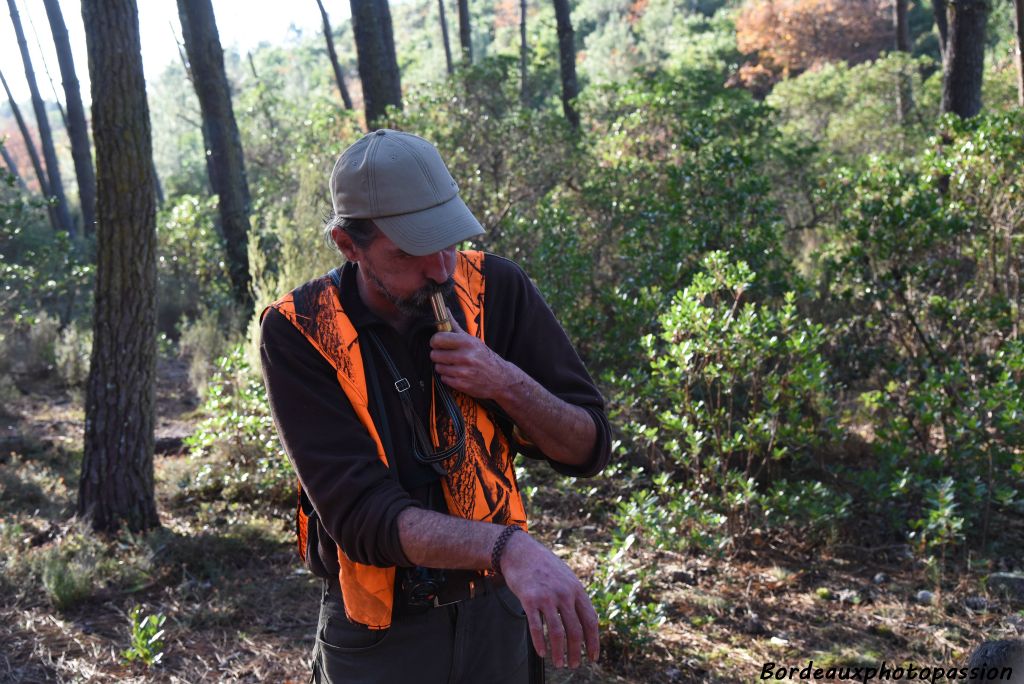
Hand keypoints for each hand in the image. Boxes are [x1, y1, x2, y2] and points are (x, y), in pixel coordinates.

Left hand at [429, 310, 514, 399]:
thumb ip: (455, 326)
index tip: (438, 343)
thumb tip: (444, 310)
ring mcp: (463, 372)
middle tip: (446, 355)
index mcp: (467, 342)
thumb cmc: (485, 357)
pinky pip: (444, 378)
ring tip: (453, 365)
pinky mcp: (462, 384)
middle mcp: (465, 356)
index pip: (438, 339)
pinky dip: (448, 377)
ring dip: (443, 366)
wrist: (500, 378)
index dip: (435, 341)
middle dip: (438, 355)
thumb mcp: (473, 340)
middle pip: (435, 354)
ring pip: (438, 367)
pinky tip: (457, 374)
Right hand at [498, 531, 599, 668]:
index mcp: (577, 589)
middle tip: (574, 665)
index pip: (590, 620)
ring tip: (559, 663)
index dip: (593, 641)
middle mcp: (564, 593)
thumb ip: (576, 596)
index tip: (593, 656)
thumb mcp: (566, 577)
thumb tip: (586, 618)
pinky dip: (540, 643)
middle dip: (576, 652)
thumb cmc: (544, 566)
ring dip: (559, 652)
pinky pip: (536, 626)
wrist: (520, 551)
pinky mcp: (529, 599)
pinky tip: (542, 652)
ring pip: (557, 632)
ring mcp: (547, 596)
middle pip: (575, 630)